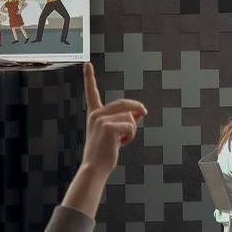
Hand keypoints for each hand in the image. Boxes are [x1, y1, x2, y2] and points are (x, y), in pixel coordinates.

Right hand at [80, 62, 147, 177]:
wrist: (95, 167)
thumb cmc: (104, 152)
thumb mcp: (115, 134)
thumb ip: (125, 121)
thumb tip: (140, 112)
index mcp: (94, 114)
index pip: (92, 93)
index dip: (89, 78)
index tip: (87, 64)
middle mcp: (96, 114)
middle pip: (125, 104)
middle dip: (137, 108)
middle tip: (145, 112)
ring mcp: (101, 119)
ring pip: (130, 117)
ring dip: (132, 130)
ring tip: (120, 141)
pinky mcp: (108, 127)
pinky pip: (131, 126)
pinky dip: (131, 136)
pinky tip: (120, 144)